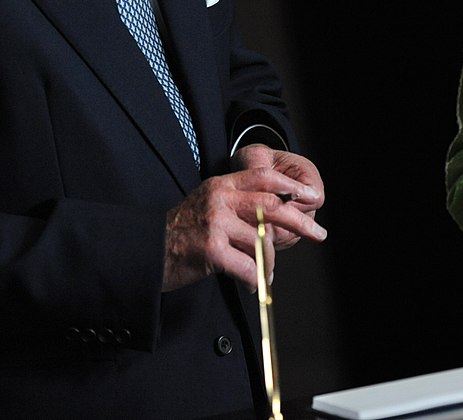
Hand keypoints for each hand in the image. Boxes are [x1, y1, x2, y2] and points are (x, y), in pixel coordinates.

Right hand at [162, 159, 326, 292]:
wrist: (145, 252)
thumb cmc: (180, 233)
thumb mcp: (207, 204)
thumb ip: (238, 204)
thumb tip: (275, 219)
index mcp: (221, 185)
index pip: (264, 176)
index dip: (292, 185)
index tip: (312, 195)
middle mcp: (220, 199)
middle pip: (271, 207)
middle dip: (299, 222)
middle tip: (317, 233)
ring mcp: (215, 223)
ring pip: (261, 241)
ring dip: (269, 263)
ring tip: (265, 275)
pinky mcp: (210, 249)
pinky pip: (247, 266)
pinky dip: (255, 280)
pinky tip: (251, 285)